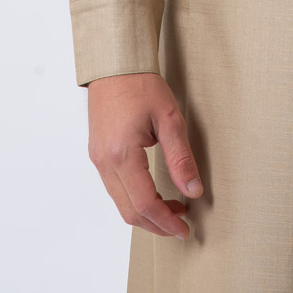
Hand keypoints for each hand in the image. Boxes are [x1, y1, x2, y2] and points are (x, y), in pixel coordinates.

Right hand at [86, 72, 202, 238]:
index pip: (144, 203)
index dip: (166, 221)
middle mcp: (104, 162)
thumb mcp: (169, 118)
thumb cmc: (141, 85)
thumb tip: (193, 191)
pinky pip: (115, 188)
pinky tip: (154, 193)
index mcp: (122, 154)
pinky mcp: (98, 155)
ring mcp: (98, 160)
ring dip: (146, 213)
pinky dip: (134, 199)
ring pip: (120, 203)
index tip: (184, 229)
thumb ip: (181, 158)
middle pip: (129, 211)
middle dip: (156, 224)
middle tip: (181, 226)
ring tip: (173, 209)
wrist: (115, 64)